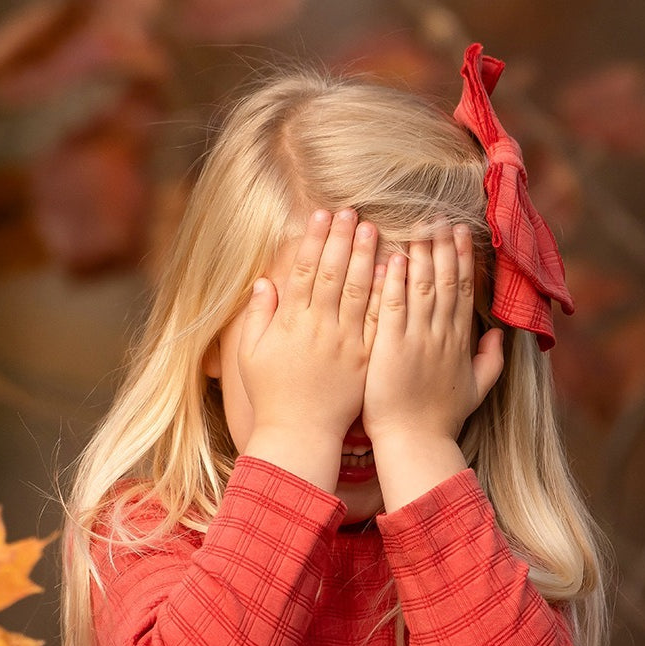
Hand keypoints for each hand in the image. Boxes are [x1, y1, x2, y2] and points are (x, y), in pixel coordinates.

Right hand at [236, 208, 379, 451]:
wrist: (300, 434)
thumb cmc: (272, 395)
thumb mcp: (251, 355)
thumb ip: (257, 316)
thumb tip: (264, 281)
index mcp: (292, 324)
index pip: (305, 271)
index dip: (314, 241)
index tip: (321, 215)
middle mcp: (320, 328)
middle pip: (334, 274)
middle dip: (342, 239)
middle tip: (352, 211)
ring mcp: (346, 343)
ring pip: (359, 291)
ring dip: (365, 257)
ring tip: (373, 229)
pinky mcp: (365, 359)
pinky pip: (378, 322)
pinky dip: (385, 295)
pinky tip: (393, 271)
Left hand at [362, 222, 504, 451]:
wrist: (416, 443)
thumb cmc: (440, 421)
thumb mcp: (476, 390)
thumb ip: (491, 361)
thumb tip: (501, 335)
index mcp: (459, 342)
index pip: (462, 291)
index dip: (463, 259)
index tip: (461, 233)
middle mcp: (441, 336)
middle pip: (445, 281)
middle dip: (444, 246)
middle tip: (441, 216)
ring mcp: (417, 340)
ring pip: (421, 287)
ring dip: (421, 254)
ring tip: (419, 225)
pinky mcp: (391, 347)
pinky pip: (394, 306)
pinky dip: (394, 281)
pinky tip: (393, 257)